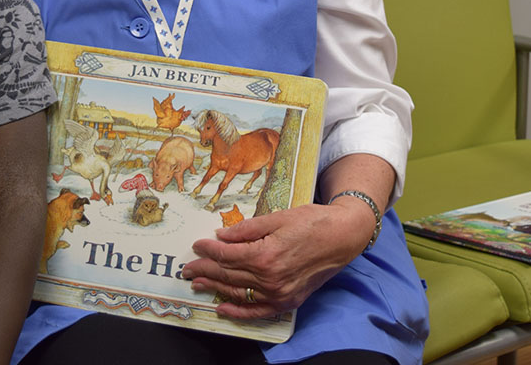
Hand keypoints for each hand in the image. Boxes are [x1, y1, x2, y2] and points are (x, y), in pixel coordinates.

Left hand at [181, 199, 374, 319]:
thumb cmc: (312, 222)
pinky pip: (257, 311)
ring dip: (215, 288)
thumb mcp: (277, 217)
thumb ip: (246, 229)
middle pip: (228, 275)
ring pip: (238, 292)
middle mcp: (270, 278)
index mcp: (265, 254)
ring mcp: (279, 293)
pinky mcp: (287, 301)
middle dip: (205, 270)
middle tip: (188, 268)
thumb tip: (221, 236)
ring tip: (198, 283)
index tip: (197, 245)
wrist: (342, 237)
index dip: (208, 250)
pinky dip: (238, 312)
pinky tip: (222, 307)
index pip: (226, 255)